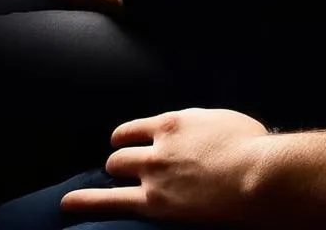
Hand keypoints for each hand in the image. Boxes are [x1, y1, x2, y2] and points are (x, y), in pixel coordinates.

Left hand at [60, 108, 269, 221]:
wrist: (256, 173)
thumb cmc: (255, 148)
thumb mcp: (228, 124)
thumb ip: (208, 128)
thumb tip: (212, 134)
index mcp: (178, 121)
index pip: (141, 127)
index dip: (132, 137)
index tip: (130, 144)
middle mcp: (159, 143)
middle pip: (123, 148)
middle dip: (120, 158)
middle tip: (121, 168)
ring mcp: (154, 172)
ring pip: (115, 168)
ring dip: (110, 175)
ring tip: (95, 187)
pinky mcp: (153, 202)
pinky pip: (110, 201)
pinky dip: (85, 200)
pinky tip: (68, 204)